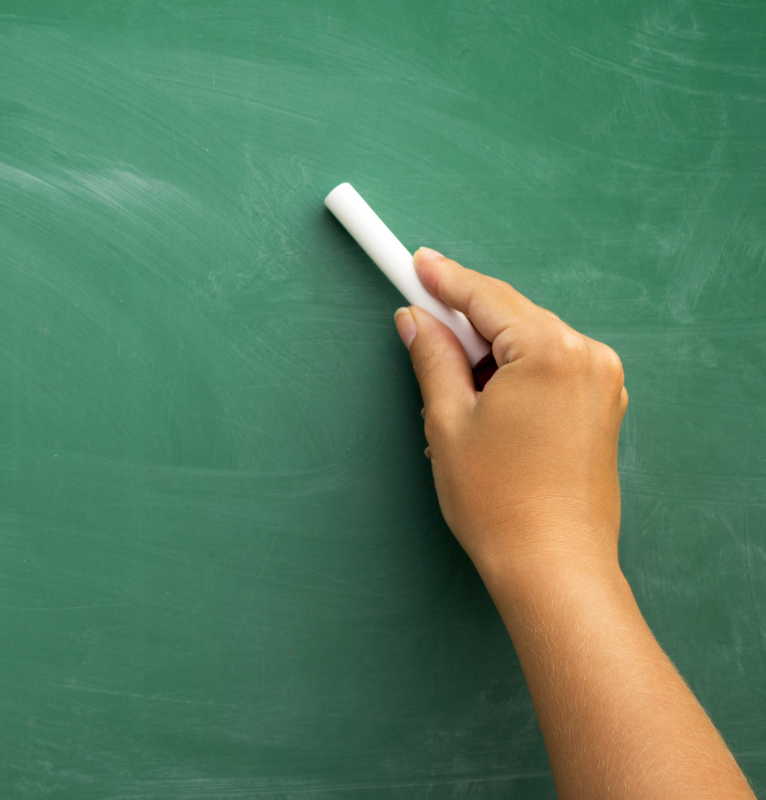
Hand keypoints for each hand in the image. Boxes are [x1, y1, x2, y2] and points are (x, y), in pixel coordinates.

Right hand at [392, 248, 627, 586]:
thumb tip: (416, 321)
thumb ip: (434, 358)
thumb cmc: (499, 503)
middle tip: (418, 323)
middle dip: (464, 320)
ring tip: (452, 396)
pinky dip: (514, 373)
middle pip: (511, 315)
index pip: (485, 297)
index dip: (443, 278)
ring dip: (488, 352)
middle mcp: (587, 357)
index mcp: (549, 352)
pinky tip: (485, 405)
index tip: (415, 260)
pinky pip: (550, 368)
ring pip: (530, 341)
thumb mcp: (448, 422)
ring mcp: (602, 383)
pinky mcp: (604, 408)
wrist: (553, 569)